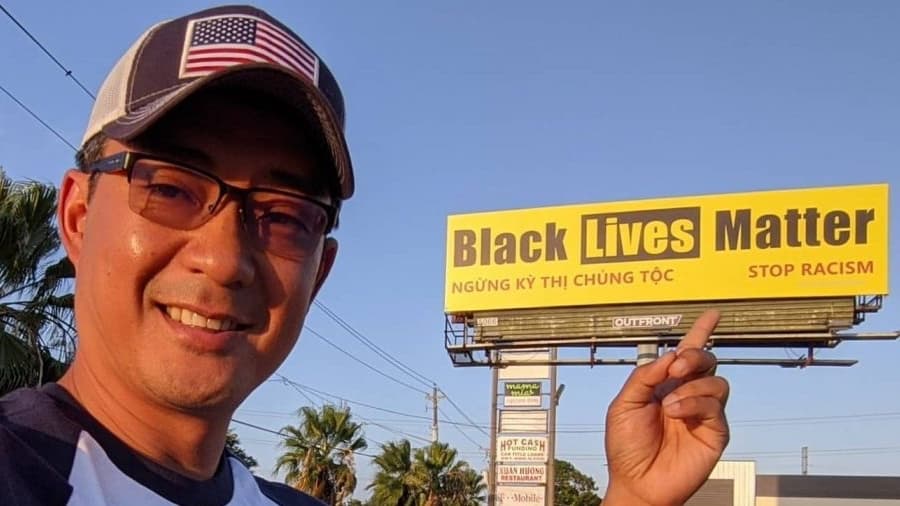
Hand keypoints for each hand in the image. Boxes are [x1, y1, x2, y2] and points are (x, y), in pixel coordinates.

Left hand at [603, 309, 729, 505]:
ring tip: (669, 405)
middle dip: (694, 355)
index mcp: (664, 385)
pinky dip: (694, 404)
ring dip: (691, 386)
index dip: (700, 332)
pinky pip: (715, 406)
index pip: (685, 354)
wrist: (636, 482)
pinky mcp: (715, 432)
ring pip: (715, 381)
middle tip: (675, 368)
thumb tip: (669, 357)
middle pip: (705, 360)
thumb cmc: (626, 447)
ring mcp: (702, 413)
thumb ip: (644, 377)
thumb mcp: (624, 404)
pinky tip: (676, 413)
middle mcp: (687, 394)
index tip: (712, 314)